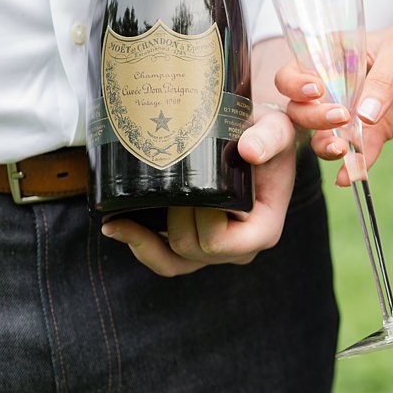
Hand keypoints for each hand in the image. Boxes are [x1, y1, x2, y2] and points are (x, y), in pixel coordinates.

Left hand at [100, 101, 297, 274]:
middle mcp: (240, 247)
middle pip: (192, 250)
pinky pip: (163, 259)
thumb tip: (250, 150)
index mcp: (263, 229)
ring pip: (172, 264)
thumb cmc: (266, 132)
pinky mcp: (194, 242)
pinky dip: (139, 245)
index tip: (190, 185)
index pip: (222, 242)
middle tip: (168, 181)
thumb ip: (269, 137)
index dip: (199, 219)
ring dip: (143, 243)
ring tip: (115, 221)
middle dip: (173, 219)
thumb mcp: (277, 128)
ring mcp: (215, 249)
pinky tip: (115, 226)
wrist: (256, 135)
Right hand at [275, 20, 392, 186]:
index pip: (291, 74)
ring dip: (326, 146)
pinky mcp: (371, 133)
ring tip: (342, 151)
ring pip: (321, 136)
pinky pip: (357, 153)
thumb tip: (363, 116)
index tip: (316, 91)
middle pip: (300, 110)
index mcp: (328, 58)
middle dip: (313, 118)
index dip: (294, 85)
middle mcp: (331, 88)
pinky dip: (355, 166)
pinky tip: (353, 176)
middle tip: (340, 117)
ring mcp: (348, 113)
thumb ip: (381, 79)